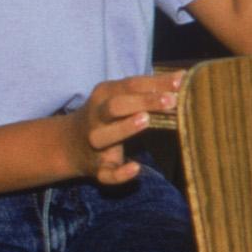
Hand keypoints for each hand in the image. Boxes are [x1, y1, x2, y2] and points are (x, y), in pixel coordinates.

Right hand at [64, 71, 181, 187]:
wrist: (69, 145)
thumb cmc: (106, 115)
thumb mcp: (121, 97)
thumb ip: (148, 89)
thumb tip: (182, 77)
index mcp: (105, 96)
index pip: (131, 85)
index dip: (156, 83)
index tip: (181, 82)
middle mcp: (96, 117)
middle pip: (116, 106)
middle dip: (143, 102)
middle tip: (171, 101)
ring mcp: (94, 143)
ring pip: (104, 136)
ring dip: (124, 128)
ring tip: (146, 120)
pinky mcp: (97, 168)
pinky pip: (106, 173)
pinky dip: (120, 173)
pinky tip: (136, 168)